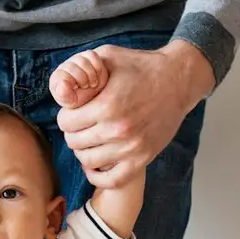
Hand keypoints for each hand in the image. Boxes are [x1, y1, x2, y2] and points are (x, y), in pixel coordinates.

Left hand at [49, 49, 108, 111]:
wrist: (96, 92)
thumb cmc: (81, 98)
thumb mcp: (72, 101)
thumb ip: (64, 95)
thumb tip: (63, 83)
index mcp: (56, 79)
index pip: (62, 77)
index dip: (72, 84)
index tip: (78, 89)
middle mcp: (64, 67)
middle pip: (72, 67)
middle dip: (83, 80)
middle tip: (86, 86)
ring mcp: (75, 59)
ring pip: (82, 61)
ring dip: (91, 75)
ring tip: (92, 82)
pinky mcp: (87, 55)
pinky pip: (92, 56)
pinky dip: (97, 67)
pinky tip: (97, 74)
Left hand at [55, 40, 213, 188]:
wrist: (177, 81)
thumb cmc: (141, 67)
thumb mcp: (108, 57)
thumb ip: (80, 68)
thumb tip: (62, 89)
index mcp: (107, 105)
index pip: (65, 122)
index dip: (66, 115)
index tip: (75, 111)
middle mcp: (118, 130)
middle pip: (74, 142)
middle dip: (73, 132)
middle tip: (82, 124)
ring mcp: (131, 148)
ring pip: (88, 160)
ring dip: (84, 151)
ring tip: (89, 140)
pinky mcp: (143, 159)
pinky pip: (112, 180)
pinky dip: (98, 177)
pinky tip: (94, 165)